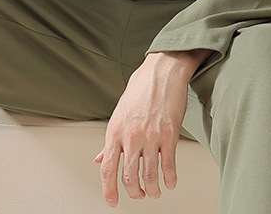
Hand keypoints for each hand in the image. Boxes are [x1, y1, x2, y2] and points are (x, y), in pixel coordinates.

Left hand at [94, 50, 209, 206]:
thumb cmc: (141, 87)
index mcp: (115, 130)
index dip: (108, 189)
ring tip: (154, 192)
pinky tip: (169, 181)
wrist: (163, 70)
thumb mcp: (119, 111)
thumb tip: (101, 157)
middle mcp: (131, 136)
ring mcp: (150, 137)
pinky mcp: (169, 136)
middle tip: (138, 195)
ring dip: (152, 190)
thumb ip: (111, 139)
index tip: (112, 200)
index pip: (107, 168)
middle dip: (133, 193)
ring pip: (149, 177)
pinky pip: (168, 167)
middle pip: (128, 177)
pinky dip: (169, 179)